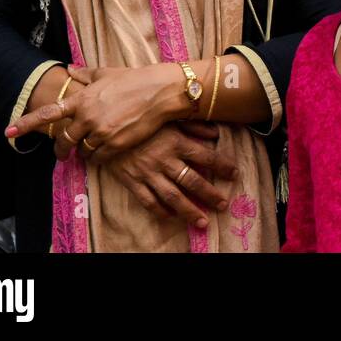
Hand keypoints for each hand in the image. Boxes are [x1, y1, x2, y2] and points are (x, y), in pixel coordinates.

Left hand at [7, 62, 186, 160]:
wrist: (161, 92)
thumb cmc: (136, 79)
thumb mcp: (108, 73)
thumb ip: (85, 74)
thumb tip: (69, 68)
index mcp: (82, 99)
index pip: (48, 113)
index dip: (26, 124)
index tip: (9, 132)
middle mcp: (87, 117)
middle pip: (63, 140)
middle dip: (61, 148)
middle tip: (63, 152)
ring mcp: (101, 132)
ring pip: (82, 150)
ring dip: (84, 150)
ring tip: (94, 144)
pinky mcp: (115, 145)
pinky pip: (99, 157)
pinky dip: (100, 155)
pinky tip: (108, 147)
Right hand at [108, 122, 238, 228]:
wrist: (106, 129)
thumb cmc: (142, 122)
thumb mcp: (169, 119)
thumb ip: (193, 126)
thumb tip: (215, 132)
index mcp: (176, 142)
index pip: (206, 156)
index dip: (223, 166)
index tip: (235, 174)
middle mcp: (164, 160)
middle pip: (192, 181)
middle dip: (210, 194)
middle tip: (223, 205)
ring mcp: (148, 173)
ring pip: (173, 196)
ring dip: (189, 211)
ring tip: (203, 222)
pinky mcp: (132, 182)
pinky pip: (148, 201)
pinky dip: (161, 212)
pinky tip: (172, 218)